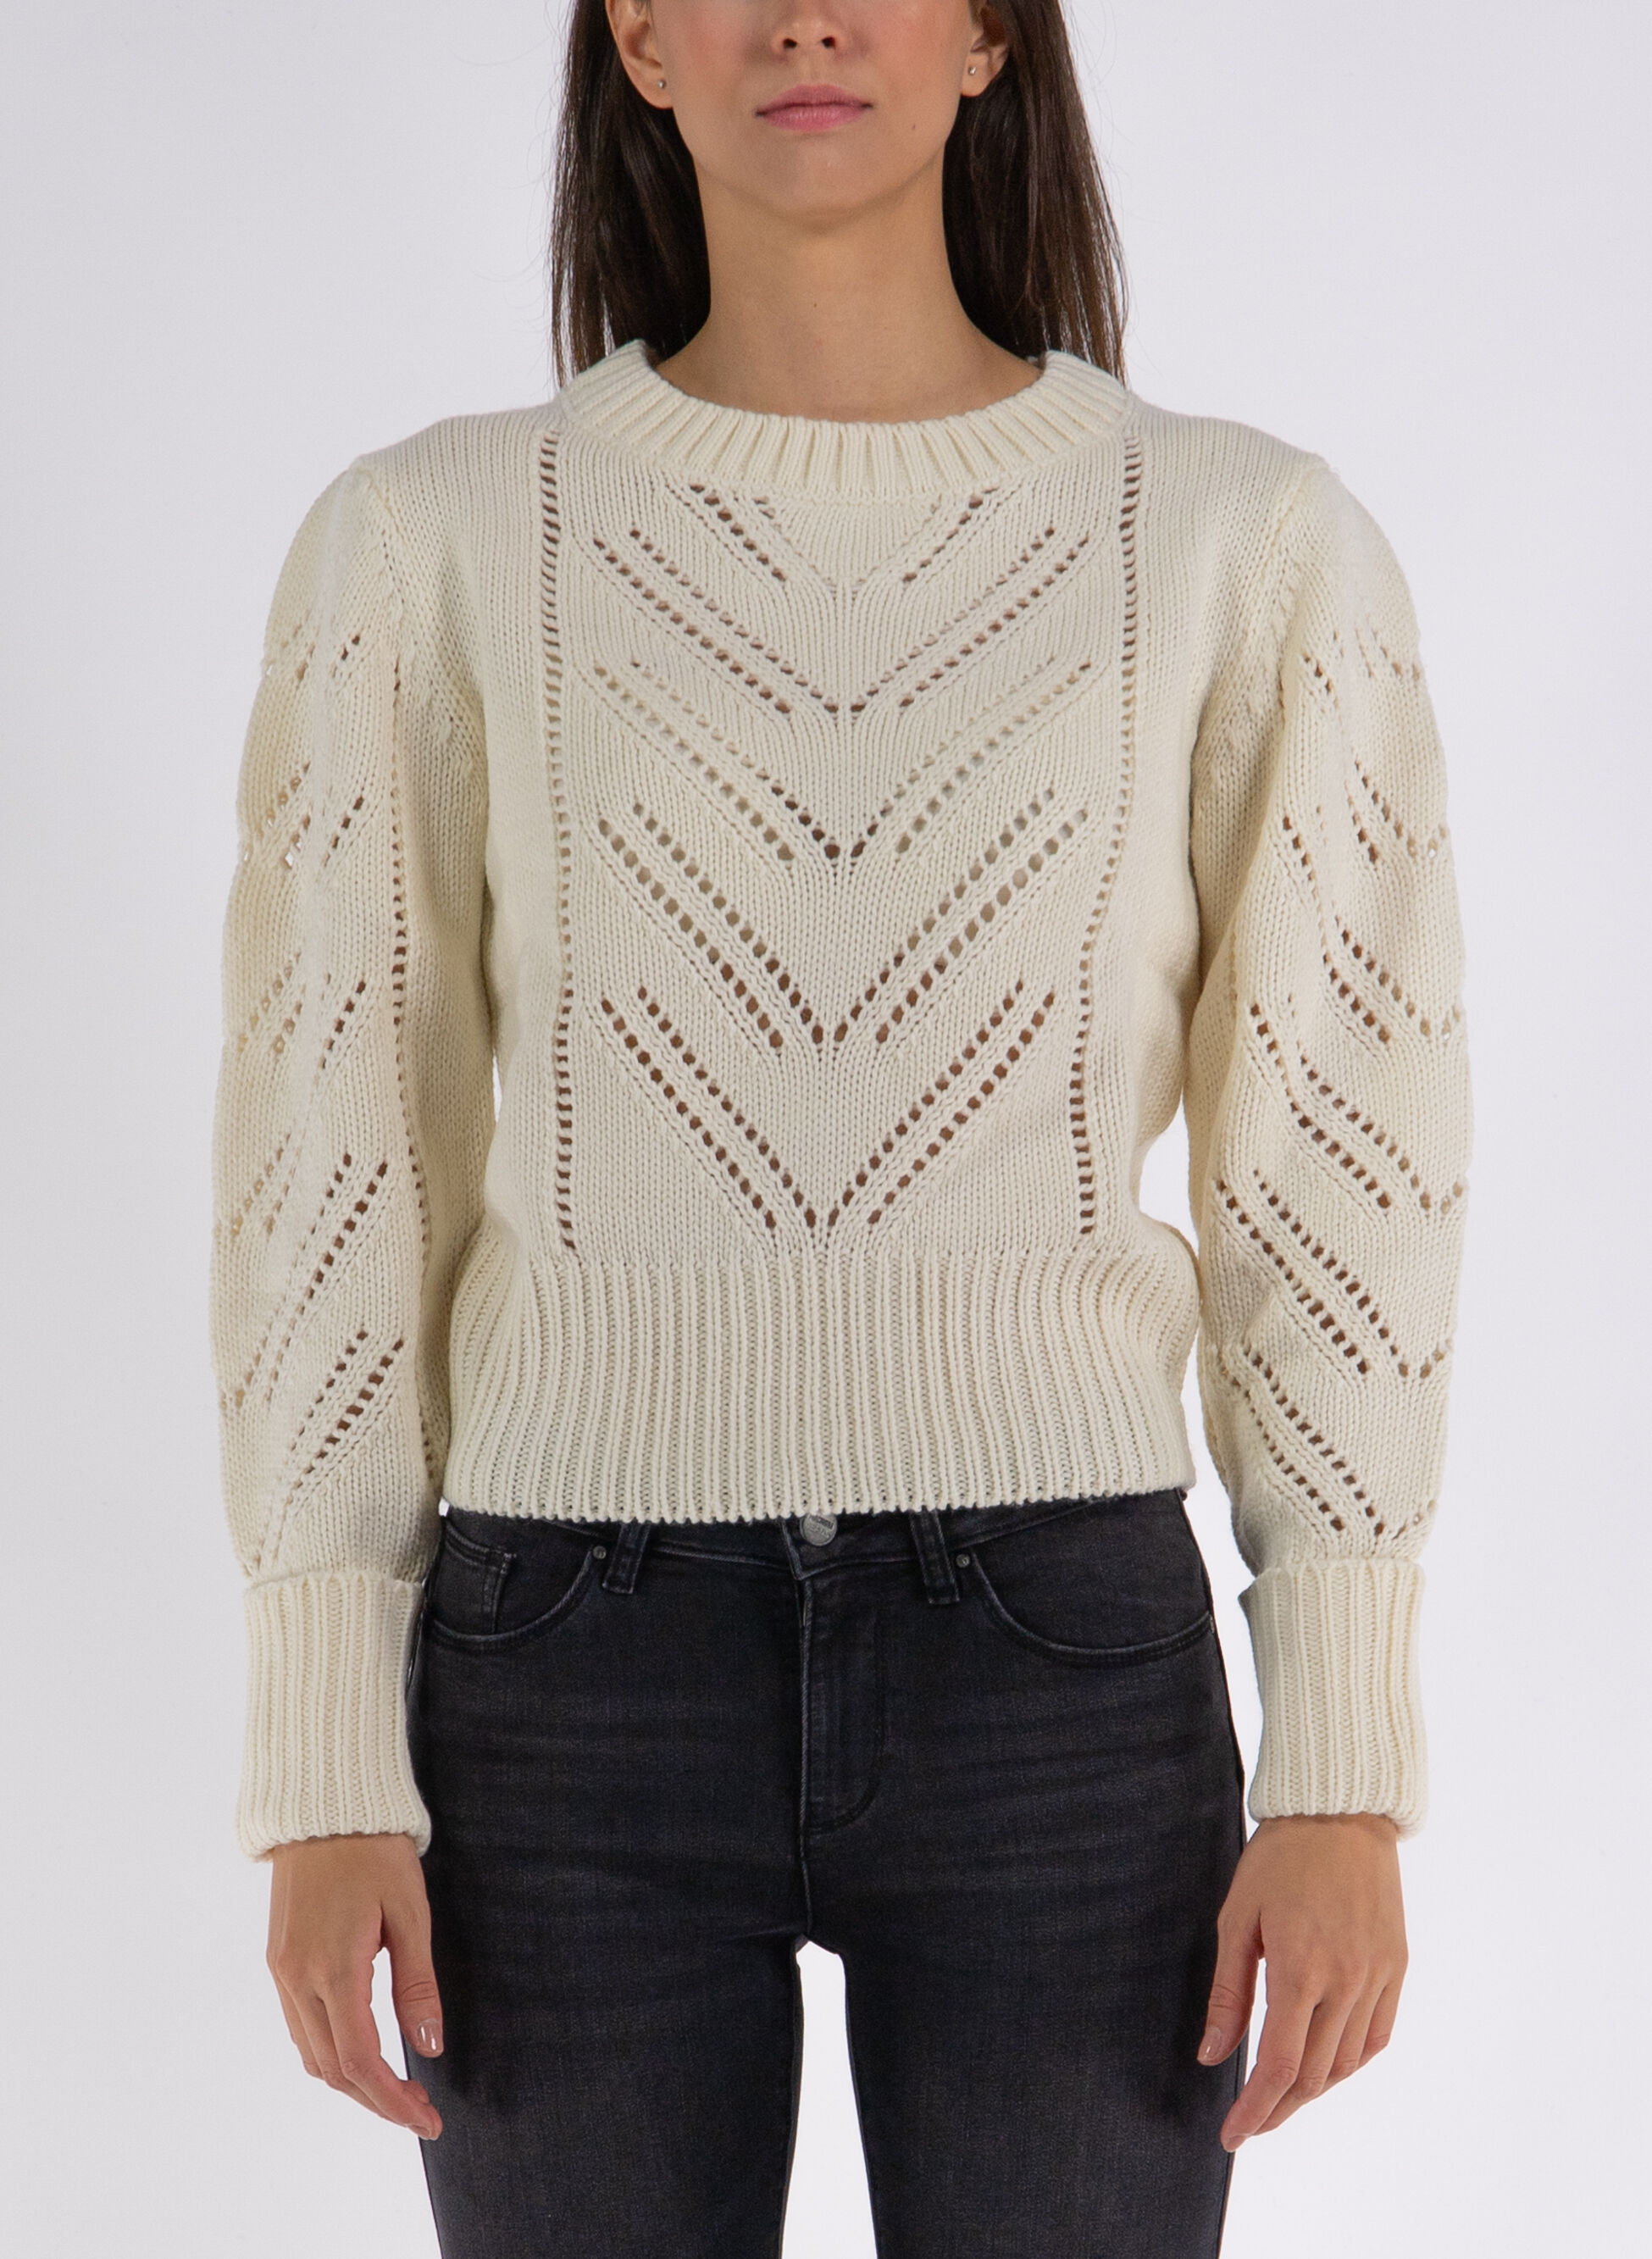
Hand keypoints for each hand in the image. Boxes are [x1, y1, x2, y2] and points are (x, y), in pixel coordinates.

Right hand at [266, 1832, 444, 2139]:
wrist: (322, 1806)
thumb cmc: (373, 1851)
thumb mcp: (410, 1912)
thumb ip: (417, 1984)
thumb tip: (429, 2047)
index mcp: (332, 1968)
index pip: (360, 2061)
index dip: (394, 2101)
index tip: (427, 2120)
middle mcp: (297, 1978)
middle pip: (332, 2070)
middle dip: (376, 2101)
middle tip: (420, 2112)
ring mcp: (282, 1971)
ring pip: (312, 2054)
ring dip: (352, 2081)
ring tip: (397, 2088)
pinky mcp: (278, 1961)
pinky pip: (300, 2027)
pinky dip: (331, 2051)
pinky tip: (363, 2050)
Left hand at [1200, 1811, 1405, 2148]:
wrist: (1341, 1811)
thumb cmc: (1280, 1858)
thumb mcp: (1238, 1918)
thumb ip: (1228, 1993)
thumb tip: (1213, 2056)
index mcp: (1301, 1970)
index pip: (1280, 2067)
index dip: (1255, 2110)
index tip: (1232, 2136)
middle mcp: (1347, 1981)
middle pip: (1315, 2076)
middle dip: (1279, 2108)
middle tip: (1250, 2122)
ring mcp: (1378, 1976)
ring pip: (1348, 2063)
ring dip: (1315, 2089)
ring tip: (1282, 2095)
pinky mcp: (1397, 1966)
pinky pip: (1377, 2036)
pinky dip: (1350, 2061)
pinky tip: (1326, 2063)